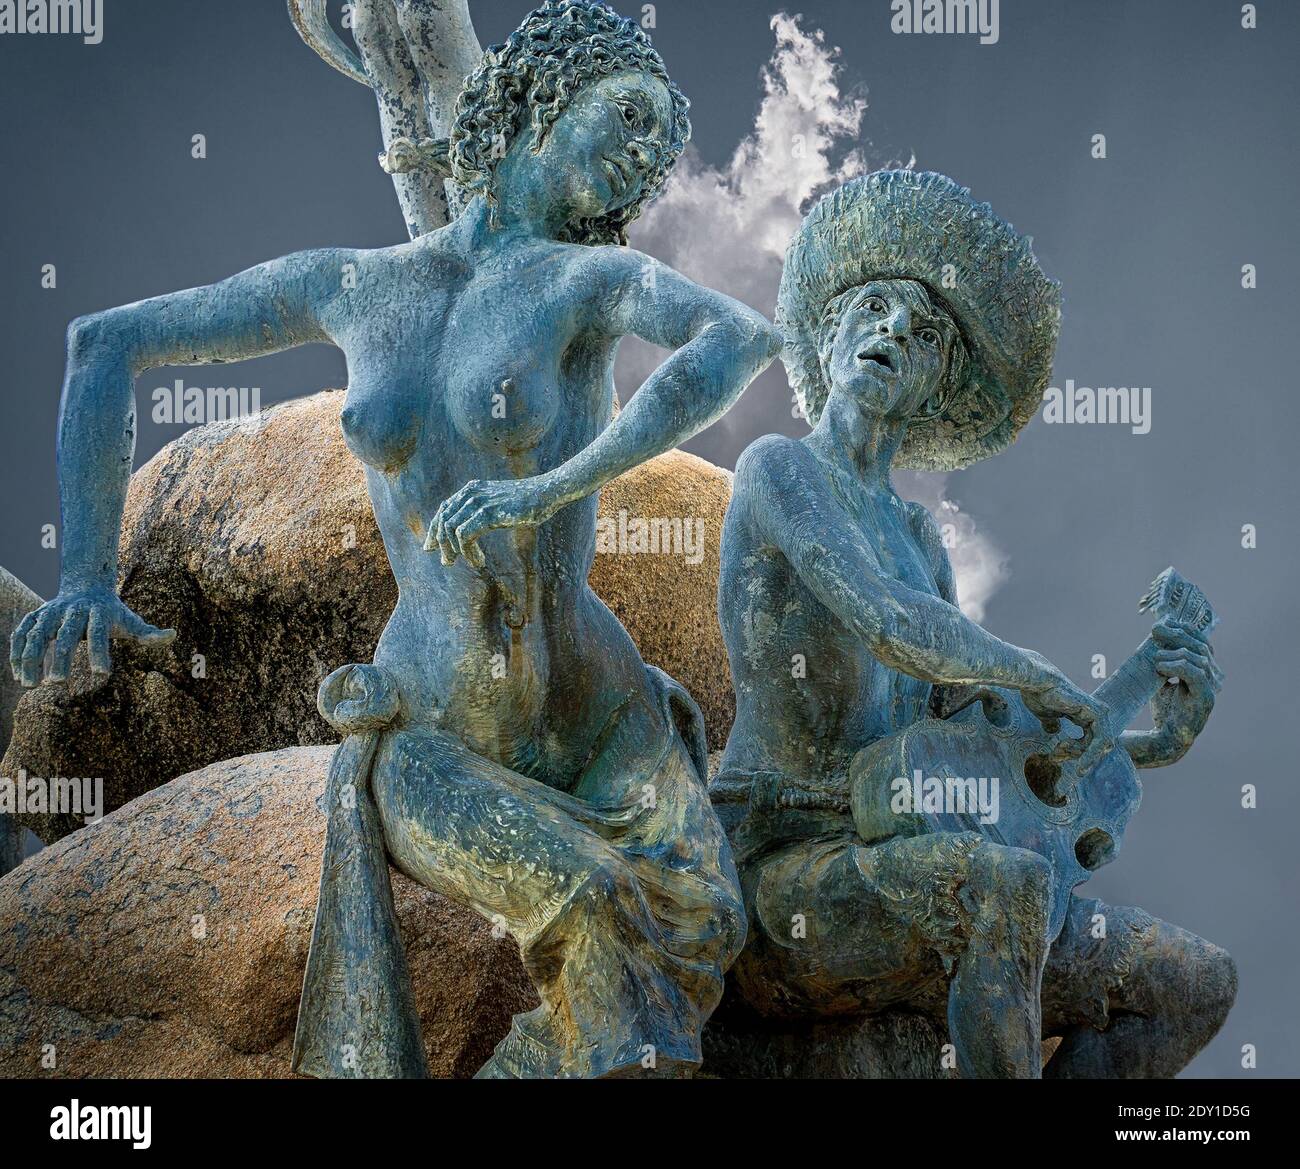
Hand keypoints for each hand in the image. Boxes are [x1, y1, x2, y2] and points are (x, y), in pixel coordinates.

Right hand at [9, 586, 175, 687]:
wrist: (86, 586)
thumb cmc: (113, 612)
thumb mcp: (132, 620)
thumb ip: (149, 633)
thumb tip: (172, 636)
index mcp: (99, 613)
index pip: (100, 634)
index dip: (100, 653)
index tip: (102, 675)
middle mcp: (73, 611)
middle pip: (65, 636)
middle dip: (60, 659)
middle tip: (57, 683)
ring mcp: (51, 612)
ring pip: (36, 634)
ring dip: (30, 659)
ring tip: (30, 685)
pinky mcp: (35, 616)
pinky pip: (20, 633)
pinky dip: (16, 652)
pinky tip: (18, 674)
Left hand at [425, 475, 558, 567]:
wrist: (546, 493)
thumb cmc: (528, 503)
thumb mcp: (500, 505)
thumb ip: (483, 512)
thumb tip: (472, 530)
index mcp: (472, 489)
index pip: (444, 510)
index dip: (434, 530)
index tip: (431, 547)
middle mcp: (471, 493)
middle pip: (443, 520)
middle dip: (440, 543)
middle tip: (446, 562)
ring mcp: (478, 502)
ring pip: (450, 530)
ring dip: (454, 550)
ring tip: (464, 563)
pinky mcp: (487, 513)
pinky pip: (465, 536)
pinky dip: (468, 552)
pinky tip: (478, 561)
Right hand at [1019, 657, 1115, 779]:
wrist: (1037, 684)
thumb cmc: (1038, 695)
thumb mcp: (1046, 715)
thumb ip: (1052, 723)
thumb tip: (1053, 730)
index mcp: (1084, 714)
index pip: (1088, 743)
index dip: (1071, 753)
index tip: (1053, 756)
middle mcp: (1095, 714)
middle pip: (1095, 748)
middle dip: (1075, 756)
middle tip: (1054, 757)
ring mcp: (1100, 714)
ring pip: (1100, 748)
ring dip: (1080, 757)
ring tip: (1058, 753)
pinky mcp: (1099, 715)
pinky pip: (1101, 741)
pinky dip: (1090, 754)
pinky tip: (1076, 760)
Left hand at [1149, 618, 1220, 743]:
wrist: (1165, 737)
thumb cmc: (1164, 708)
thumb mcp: (1161, 678)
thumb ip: (1163, 659)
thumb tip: (1156, 635)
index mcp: (1205, 669)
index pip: (1200, 642)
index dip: (1184, 630)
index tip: (1162, 624)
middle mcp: (1213, 676)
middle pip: (1200, 646)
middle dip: (1177, 635)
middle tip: (1155, 631)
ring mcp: (1211, 687)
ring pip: (1197, 658)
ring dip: (1173, 653)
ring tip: (1154, 658)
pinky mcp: (1206, 697)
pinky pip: (1195, 674)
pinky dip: (1176, 666)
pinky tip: (1160, 667)